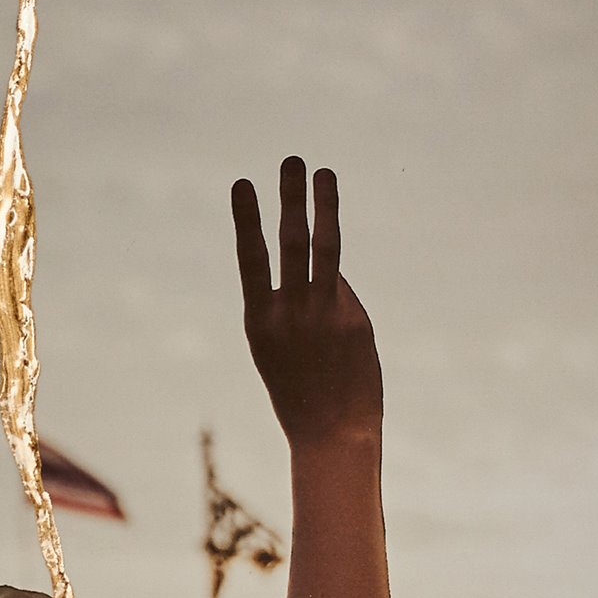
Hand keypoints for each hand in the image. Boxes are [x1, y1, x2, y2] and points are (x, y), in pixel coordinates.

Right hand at [231, 157, 382, 447]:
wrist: (332, 437)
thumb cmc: (300, 394)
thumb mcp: (280, 349)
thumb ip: (296, 303)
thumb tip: (328, 269)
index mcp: (258, 321)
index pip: (251, 258)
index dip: (247, 219)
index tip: (243, 182)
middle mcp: (289, 313)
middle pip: (291, 242)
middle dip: (291, 198)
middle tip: (291, 159)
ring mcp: (324, 315)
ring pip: (324, 249)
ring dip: (323, 206)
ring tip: (322, 172)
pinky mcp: (354, 321)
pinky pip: (342, 293)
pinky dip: (337, 297)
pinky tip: (333, 331)